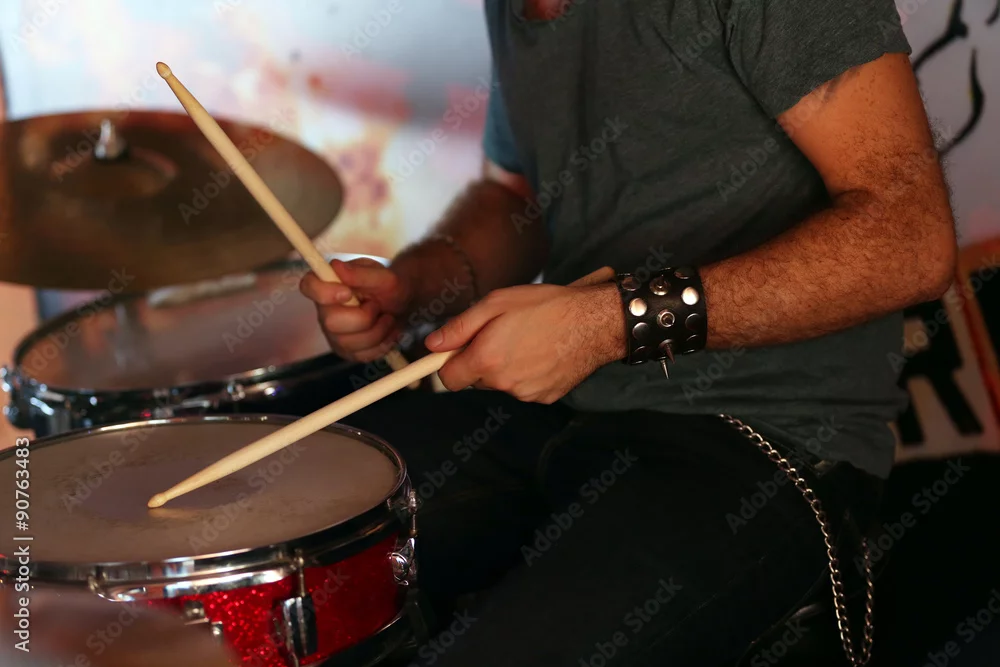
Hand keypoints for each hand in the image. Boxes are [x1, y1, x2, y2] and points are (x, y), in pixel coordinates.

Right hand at [300, 258, 411, 361]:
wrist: (402, 305)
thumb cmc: (387, 287)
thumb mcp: (383, 275)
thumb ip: (361, 273)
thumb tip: (337, 267)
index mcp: (328, 284)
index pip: (308, 286)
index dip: (324, 292)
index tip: (347, 293)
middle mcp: (325, 310)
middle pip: (331, 322)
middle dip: (364, 317)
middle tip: (377, 306)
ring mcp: (334, 334)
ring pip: (349, 343)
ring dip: (378, 331)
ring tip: (387, 318)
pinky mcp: (346, 351)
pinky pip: (361, 355)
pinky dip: (381, 345)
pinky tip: (386, 332)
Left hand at [425, 282, 625, 402]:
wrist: (595, 322)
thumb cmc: (547, 305)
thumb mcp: (497, 303)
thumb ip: (460, 327)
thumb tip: (432, 345)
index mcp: (487, 359)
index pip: (448, 379)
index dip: (449, 363)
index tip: (457, 351)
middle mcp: (504, 383)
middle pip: (475, 379)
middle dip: (480, 361)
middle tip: (502, 334)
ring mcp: (526, 394)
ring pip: (501, 383)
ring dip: (505, 367)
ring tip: (528, 340)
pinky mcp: (544, 397)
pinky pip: (524, 388)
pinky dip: (527, 374)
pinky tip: (543, 353)